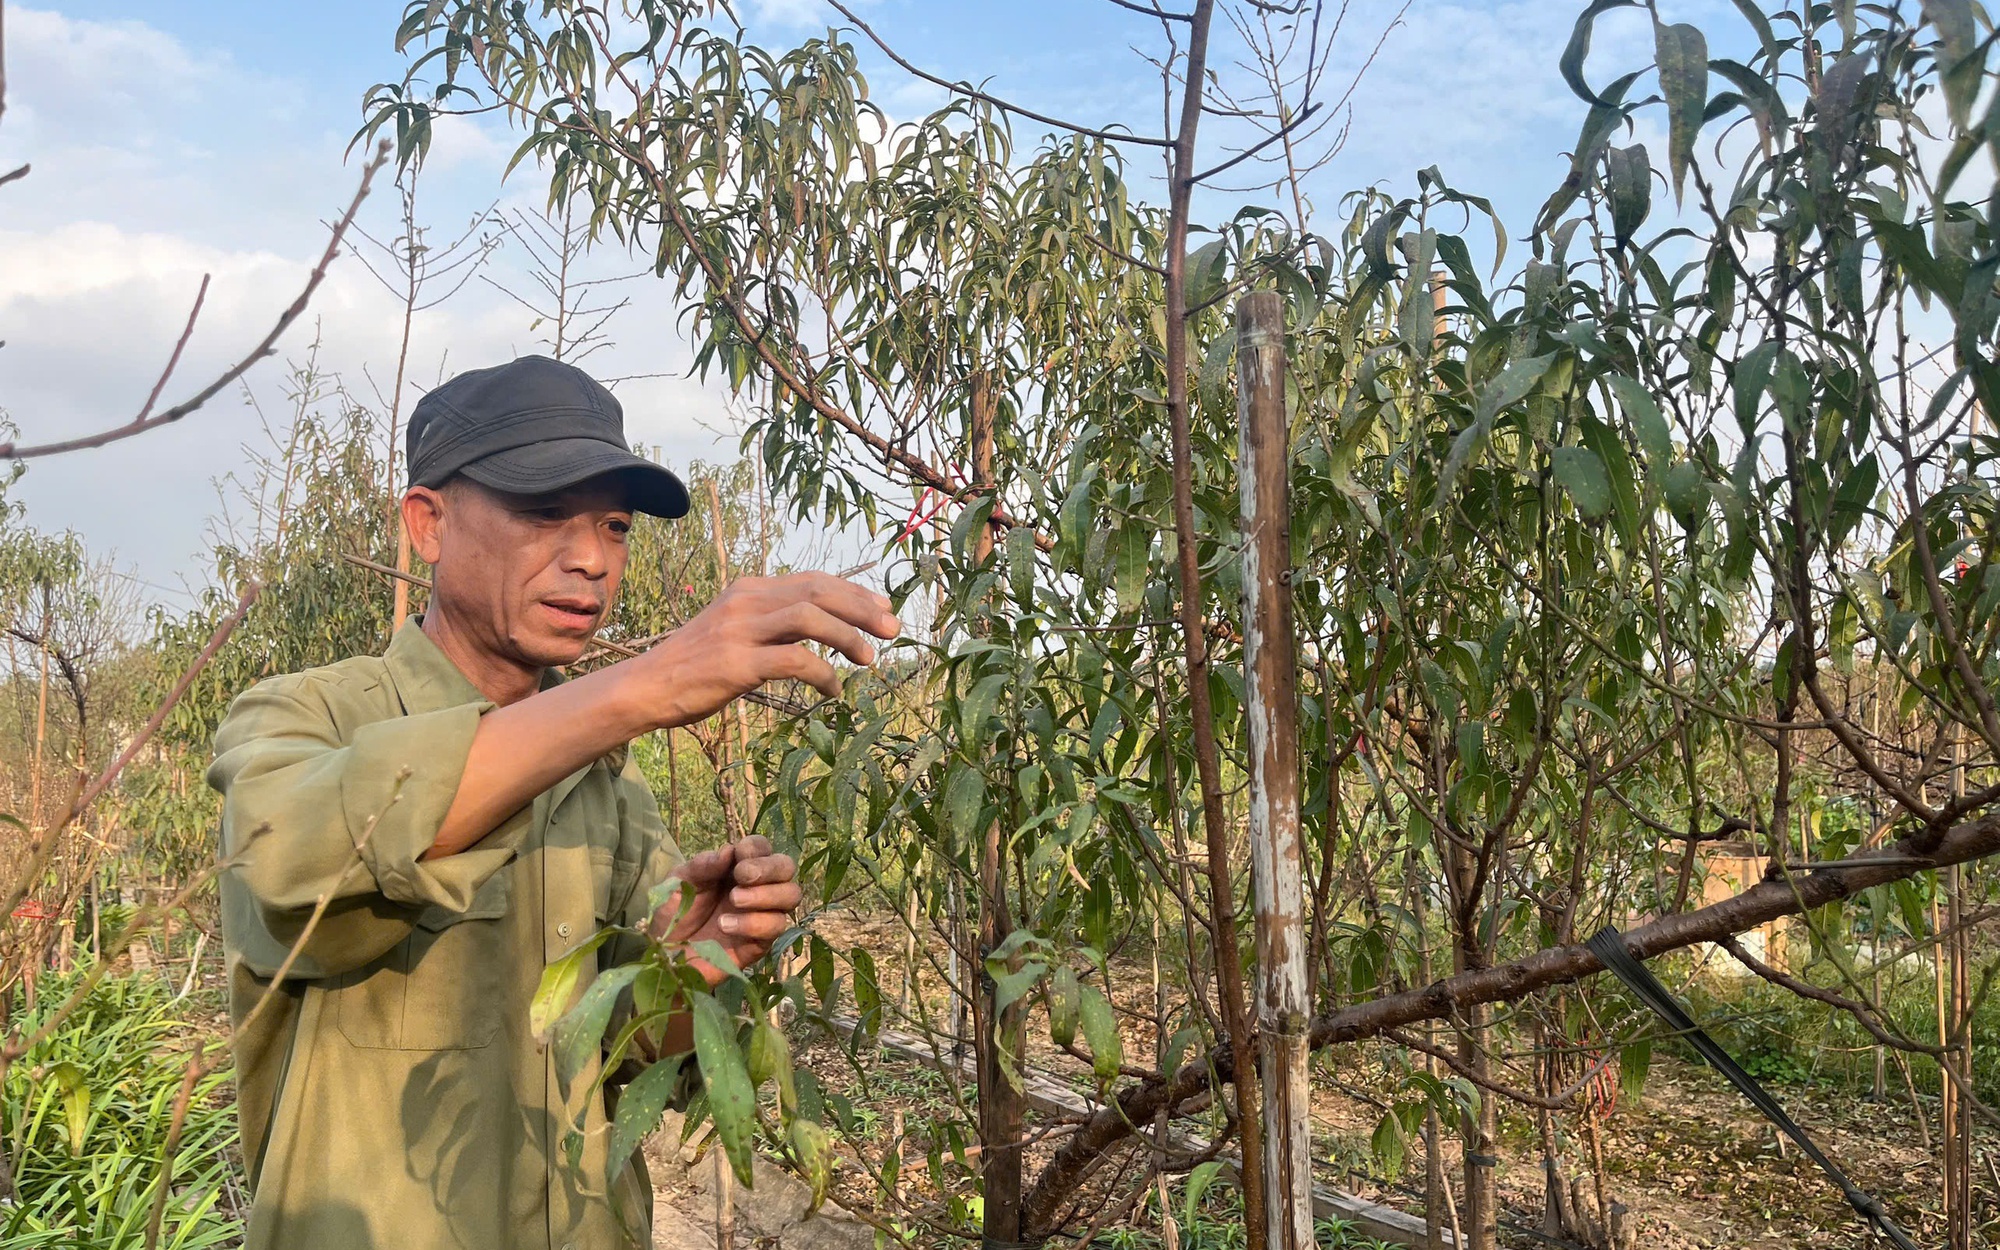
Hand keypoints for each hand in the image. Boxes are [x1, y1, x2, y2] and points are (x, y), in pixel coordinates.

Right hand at [638, 572, 899, 728]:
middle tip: (892, 630)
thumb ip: (771, 620)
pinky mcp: (737, 664)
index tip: (883, 609)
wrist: (647, 686)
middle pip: (818, 591)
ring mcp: (740, 631)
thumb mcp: (734, 627)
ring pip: (810, 619)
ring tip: (869, 659)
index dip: (854, 592)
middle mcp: (746, 602)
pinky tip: (833, 691)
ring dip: (848, 637)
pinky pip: (795, 661)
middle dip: (862, 608)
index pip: (813, 580)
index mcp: (749, 589)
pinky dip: (824, 675)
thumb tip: (821, 624)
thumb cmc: (696, 664)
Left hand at [649, 836, 802, 985]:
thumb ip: (701, 866)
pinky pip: (775, 927)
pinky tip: (727, 926)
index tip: (737, 857)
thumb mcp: (678, 884)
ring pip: (790, 896)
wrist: (664, 958)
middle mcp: (754, 888)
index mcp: (735, 868)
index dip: (756, 848)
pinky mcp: (760, 942)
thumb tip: (728, 850)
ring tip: (734, 900)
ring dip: (765, 895)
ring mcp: (760, 915)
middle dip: (769, 868)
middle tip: (741, 876)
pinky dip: (754, 923)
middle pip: (786, 867)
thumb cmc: (671, 916)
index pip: (763, 847)